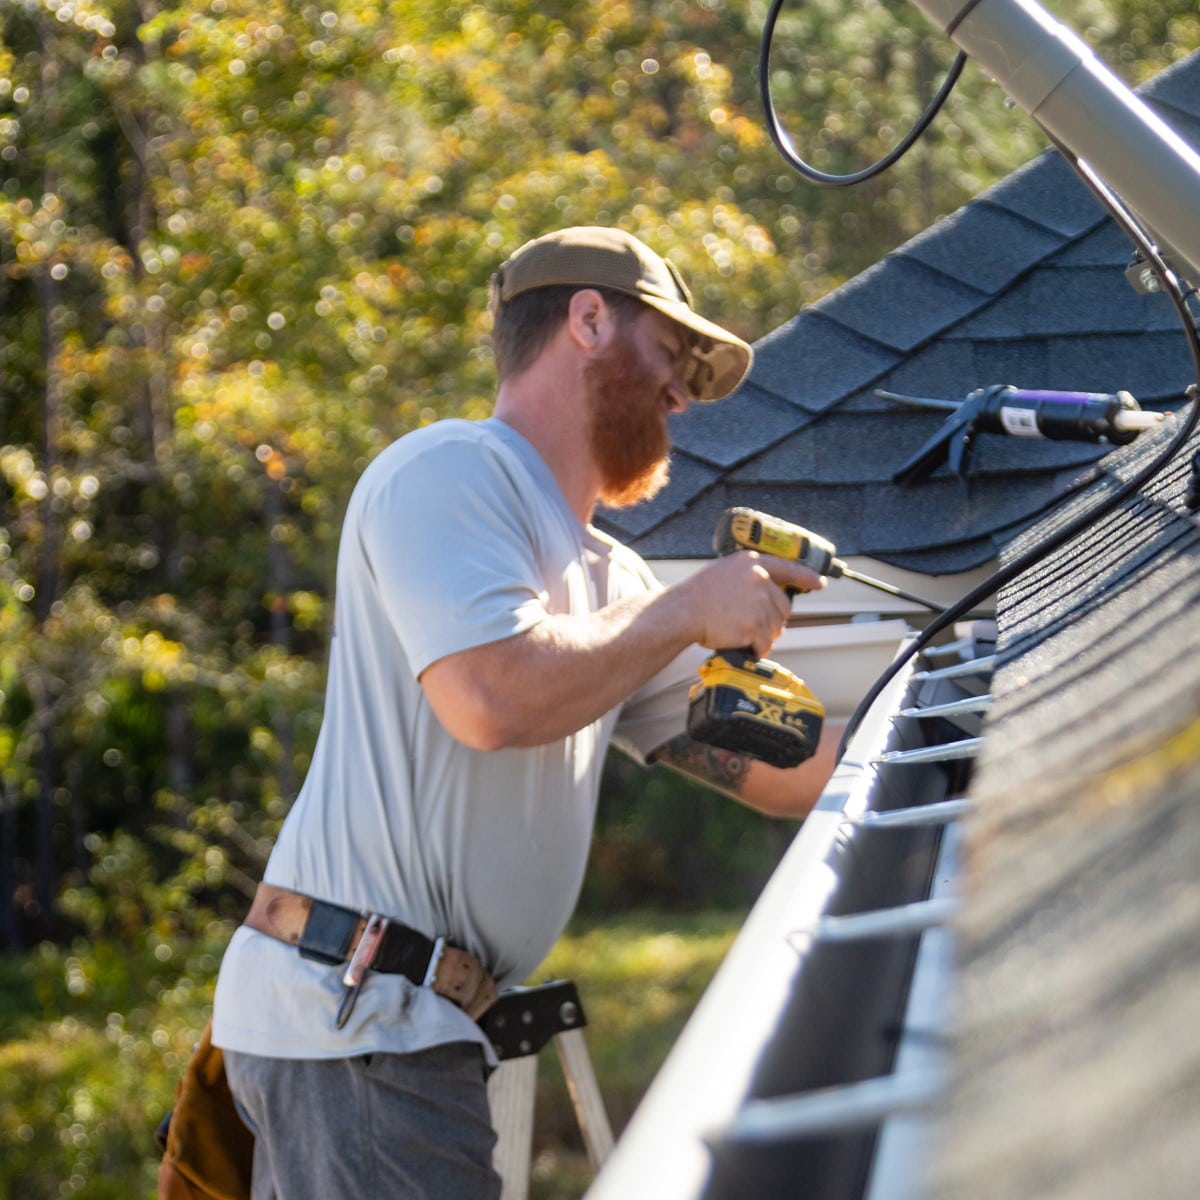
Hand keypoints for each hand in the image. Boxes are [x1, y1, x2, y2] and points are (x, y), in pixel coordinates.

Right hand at [675, 551, 824, 659]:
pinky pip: (765, 643)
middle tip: (752, 625)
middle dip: (772, 620)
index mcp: (752, 563)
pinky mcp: (754, 625)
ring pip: (775, 628)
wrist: (682, 612)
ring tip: (740, 633)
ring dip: (762, 636)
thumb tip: (765, 589)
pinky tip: (743, 645)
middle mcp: (759, 580)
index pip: (789, 568)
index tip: (818, 583)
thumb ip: (747, 576)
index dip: (806, 577)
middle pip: (783, 606)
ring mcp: (758, 603)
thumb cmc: (696, 595)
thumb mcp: (723, 571)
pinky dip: (756, 649)